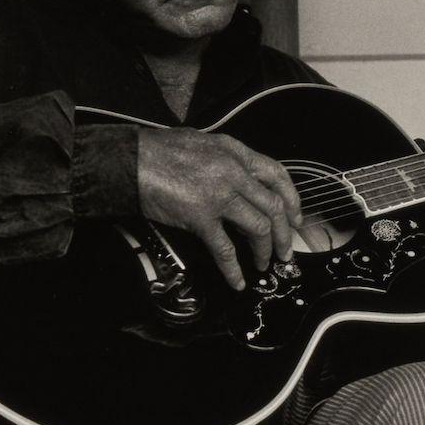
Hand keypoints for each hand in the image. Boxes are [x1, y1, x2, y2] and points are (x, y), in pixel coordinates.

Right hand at [129, 128, 324, 290]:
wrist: (128, 161)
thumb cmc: (157, 152)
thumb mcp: (201, 144)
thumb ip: (224, 160)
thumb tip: (238, 179)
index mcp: (234, 152)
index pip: (277, 175)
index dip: (292, 199)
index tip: (296, 218)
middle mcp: (233, 172)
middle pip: (275, 206)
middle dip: (285, 233)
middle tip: (285, 251)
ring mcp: (219, 194)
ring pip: (259, 228)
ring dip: (264, 250)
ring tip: (263, 264)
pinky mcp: (201, 217)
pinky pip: (225, 249)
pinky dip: (233, 269)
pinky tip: (237, 280)